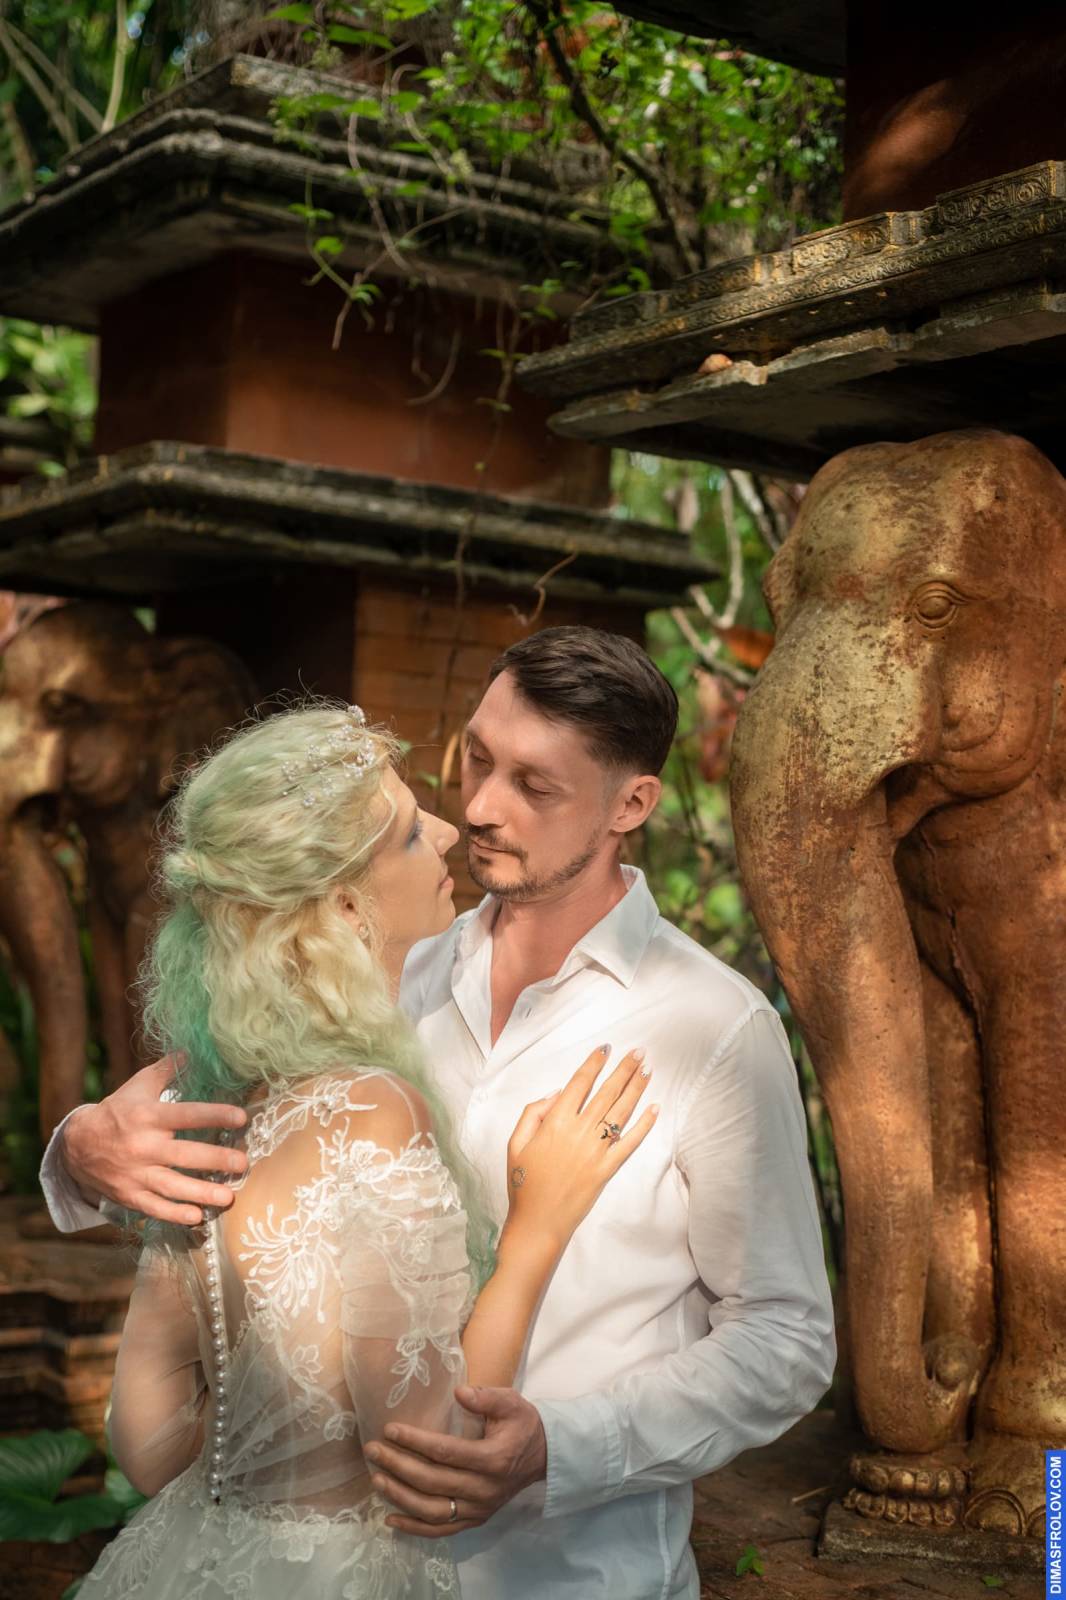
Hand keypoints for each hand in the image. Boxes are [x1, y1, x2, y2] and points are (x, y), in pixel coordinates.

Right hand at [61, 1057, 247, 1224]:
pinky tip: (197, 1217)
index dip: (214, 1116)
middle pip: (185, 1155)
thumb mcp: (139, 1086)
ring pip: (173, 1187)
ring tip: (229, 1197)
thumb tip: (193, 1051)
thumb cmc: (117, 1111)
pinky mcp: (129, 1195)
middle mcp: (143, 1146)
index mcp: (148, 1116)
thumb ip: (167, 1070)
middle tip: (243, 1163)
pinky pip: (154, 1208)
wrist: (76, 1145)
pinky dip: (175, 1215)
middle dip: (217, 1160)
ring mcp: (136, 1173)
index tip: (241, 1118)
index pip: (186, 1115)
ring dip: (203, 1193)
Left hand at [365, 1385, 546, 1537]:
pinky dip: (413, 1528)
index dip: (415, 1441)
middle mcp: (484, 1490)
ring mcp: (478, 1509)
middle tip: (372, 1450)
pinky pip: (440, 1530)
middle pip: (433, 1481)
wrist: (543, 1457)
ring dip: (400, 1497)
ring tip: (376, 1479)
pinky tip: (390, 1519)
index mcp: (493, 1459)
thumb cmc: (523, 1425)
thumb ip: (486, 1397)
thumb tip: (459, 1392)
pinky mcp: (475, 1521)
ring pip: (432, 1510)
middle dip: (398, 1466)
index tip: (390, 1429)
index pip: (445, 1452)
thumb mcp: (511, 1402)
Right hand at [504, 1043, 656, 1251]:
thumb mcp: (515, 1143)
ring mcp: (595, 1151)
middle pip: (606, 1092)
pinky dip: (644, 1125)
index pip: (579, 1083)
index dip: (594, 1063)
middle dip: (624, 1069)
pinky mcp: (607, 1169)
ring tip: (647, 1070)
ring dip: (636, 1088)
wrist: (538, 1221)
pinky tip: (654, 1109)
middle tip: (639, 1052)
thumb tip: (557, 1092)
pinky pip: (629, 1143)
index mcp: (555, 1122)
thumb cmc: (523, 1183)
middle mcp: (579, 1132)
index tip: (606, 1048)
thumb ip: (533, 1113)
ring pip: (620, 1112)